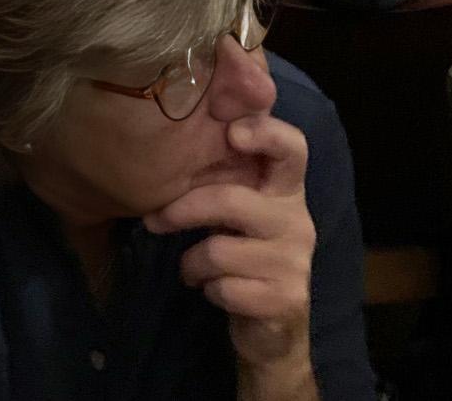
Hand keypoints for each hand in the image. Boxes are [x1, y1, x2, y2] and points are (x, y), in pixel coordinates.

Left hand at [146, 114, 317, 378]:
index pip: (292, 148)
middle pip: (231, 201)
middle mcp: (297, 219)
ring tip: (196, 269)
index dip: (265, 133)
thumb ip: (225, 172)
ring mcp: (296, 260)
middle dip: (182, 211)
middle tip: (153, 221)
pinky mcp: (287, 298)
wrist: (271, 324)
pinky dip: (209, 291)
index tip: (232, 133)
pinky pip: (225, 289)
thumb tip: (185, 126)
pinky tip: (216, 291)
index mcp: (286, 189)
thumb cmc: (244, 250)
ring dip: (192, 264)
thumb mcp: (237, 207)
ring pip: (218, 251)